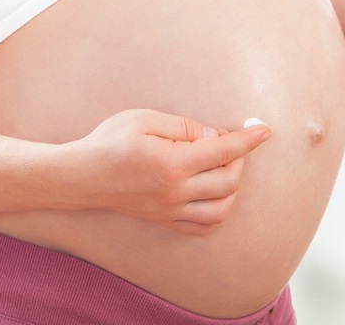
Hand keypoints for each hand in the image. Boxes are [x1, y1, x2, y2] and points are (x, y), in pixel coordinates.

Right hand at [67, 109, 270, 234]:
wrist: (79, 177)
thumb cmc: (109, 142)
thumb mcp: (145, 119)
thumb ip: (185, 126)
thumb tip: (214, 135)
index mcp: (173, 164)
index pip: (224, 150)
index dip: (249, 138)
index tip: (264, 129)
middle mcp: (175, 192)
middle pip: (229, 182)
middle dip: (240, 159)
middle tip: (230, 141)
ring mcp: (170, 210)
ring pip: (221, 209)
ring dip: (232, 187)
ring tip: (223, 166)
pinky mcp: (165, 219)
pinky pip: (202, 226)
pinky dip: (218, 211)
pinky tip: (214, 193)